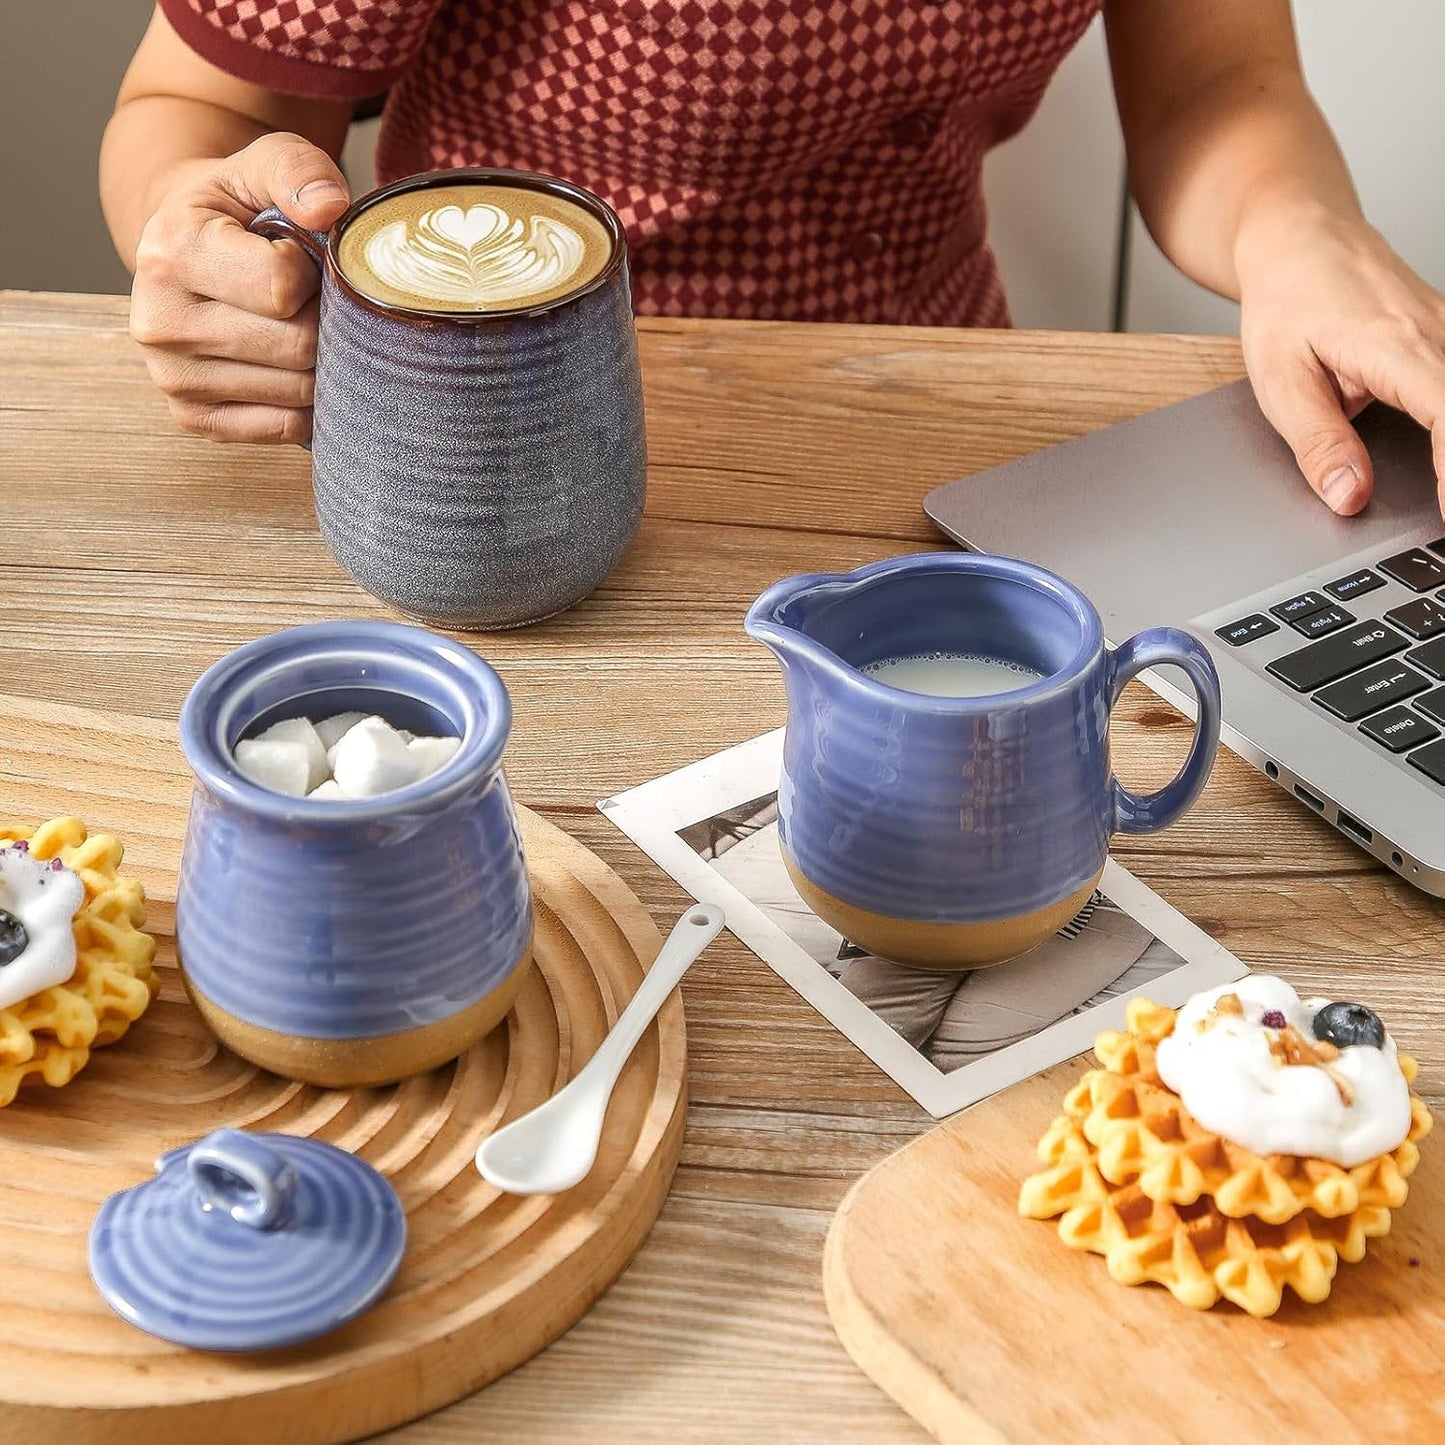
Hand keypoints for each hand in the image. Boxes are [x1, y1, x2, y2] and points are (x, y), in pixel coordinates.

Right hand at [129, 133, 350, 443]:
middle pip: (297, 347)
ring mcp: (172, 378)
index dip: (314, 274)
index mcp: (171, 251)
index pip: (283, 289)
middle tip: (313, 299)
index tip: (299, 258)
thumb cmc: (235, 209)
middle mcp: (159, 322)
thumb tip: (329, 207)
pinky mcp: (192, 418)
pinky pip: (285, 427)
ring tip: (299, 326)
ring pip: (298, 392)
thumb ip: (298, 170)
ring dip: (322, 363)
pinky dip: (307, 402)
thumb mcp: (261, 167)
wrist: (183, 248)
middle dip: (325, 322)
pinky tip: (294, 366)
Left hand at [1236, 202, 1444, 517]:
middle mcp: (1438, 336)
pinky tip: (1442, 462)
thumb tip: (1348, 495)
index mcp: (1398, 348)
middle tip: (1443, 521)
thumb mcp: (1281, 380)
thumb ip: (1317, 443)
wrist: (1299, 240)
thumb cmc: (1286, 300)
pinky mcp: (1444, 339)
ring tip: (1443, 495)